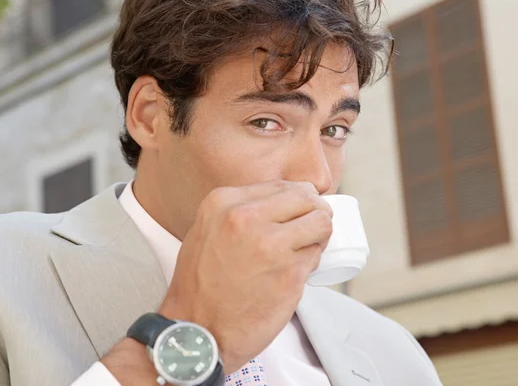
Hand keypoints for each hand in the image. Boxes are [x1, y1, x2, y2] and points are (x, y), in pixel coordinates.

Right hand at [159, 181, 332, 373]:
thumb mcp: (206, 231)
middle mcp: (246, 218)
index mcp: (224, 202)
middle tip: (310, 229)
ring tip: (303, 250)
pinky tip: (294, 273)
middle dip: (315, 212)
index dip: (297, 200)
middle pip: (307, 198)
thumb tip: (283, 201)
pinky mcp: (290, 274)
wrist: (196, 332)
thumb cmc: (201, 285)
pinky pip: (317, 256)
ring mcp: (270, 245)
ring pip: (321, 224)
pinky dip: (311, 263)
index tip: (297, 214)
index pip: (282, 185)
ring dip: (317, 237)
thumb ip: (238, 211)